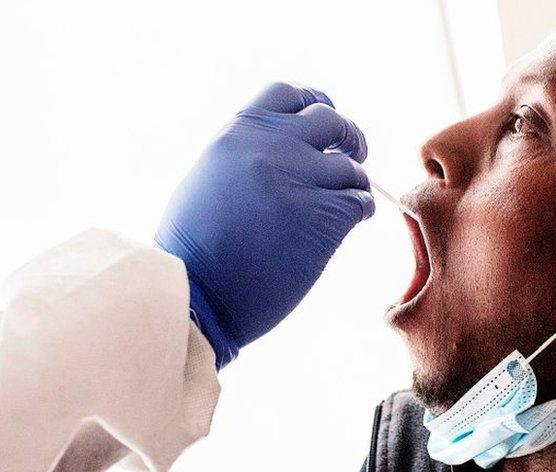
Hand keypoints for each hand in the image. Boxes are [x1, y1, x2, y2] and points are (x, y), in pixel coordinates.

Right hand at [156, 82, 373, 367]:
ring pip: (352, 168)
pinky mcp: (324, 218)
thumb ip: (245, 152)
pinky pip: (360, 202)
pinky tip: (351, 222)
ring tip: (345, 201)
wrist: (195, 294)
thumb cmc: (193, 248)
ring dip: (354, 183)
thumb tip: (283, 147)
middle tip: (354, 154)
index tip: (325, 120)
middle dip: (348, 137)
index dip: (314, 103)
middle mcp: (273, 147)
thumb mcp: (209, 176)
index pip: (290, 93)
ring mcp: (301, 180)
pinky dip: (361, 210)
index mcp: (239, 132)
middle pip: (331, 122)